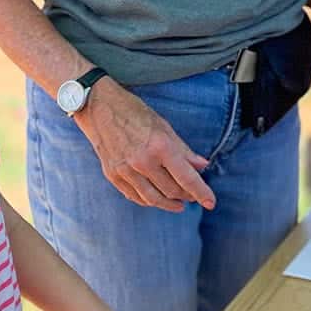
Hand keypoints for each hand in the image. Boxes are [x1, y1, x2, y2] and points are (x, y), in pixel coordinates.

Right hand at [76, 80, 215, 212]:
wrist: (99, 107)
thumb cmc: (134, 112)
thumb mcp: (164, 127)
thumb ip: (184, 150)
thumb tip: (202, 166)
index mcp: (160, 147)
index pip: (187, 178)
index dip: (202, 192)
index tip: (211, 203)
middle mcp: (143, 162)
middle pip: (172, 191)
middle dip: (187, 196)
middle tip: (194, 196)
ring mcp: (126, 170)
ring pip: (154, 199)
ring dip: (169, 204)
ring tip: (179, 203)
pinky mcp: (113, 175)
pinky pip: (135, 196)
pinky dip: (149, 200)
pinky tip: (157, 198)